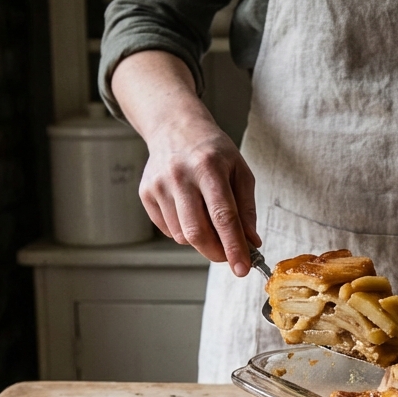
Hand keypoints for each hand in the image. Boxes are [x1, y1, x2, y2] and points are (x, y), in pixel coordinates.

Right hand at [111, 50, 261, 276]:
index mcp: (209, 168)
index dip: (234, 247)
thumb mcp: (239, 171)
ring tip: (209, 221)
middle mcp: (180, 176)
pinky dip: (184, 231)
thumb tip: (251, 242)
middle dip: (217, 252)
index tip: (242, 268)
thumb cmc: (213, 151)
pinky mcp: (146, 194)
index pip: (223, 216)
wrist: (175, 128)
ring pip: (182, 235)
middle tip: (229, 256)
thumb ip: (246, 208)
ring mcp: (159, 185)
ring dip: (201, 240)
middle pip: (198, 232)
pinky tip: (190, 211)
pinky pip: (168, 229)